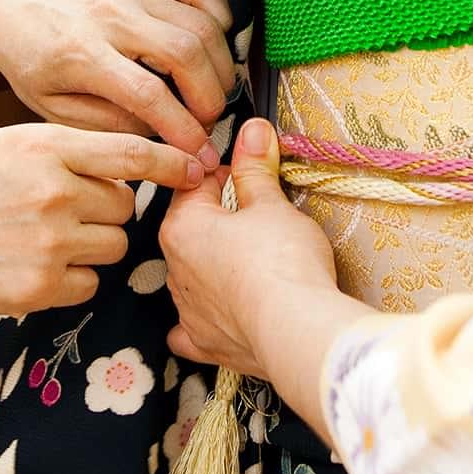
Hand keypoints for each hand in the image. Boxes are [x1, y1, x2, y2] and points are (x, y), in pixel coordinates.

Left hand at [0, 0, 235, 159]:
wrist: (21, 8)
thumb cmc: (35, 63)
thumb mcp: (52, 108)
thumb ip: (106, 123)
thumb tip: (160, 133)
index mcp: (81, 53)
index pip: (146, 92)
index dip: (182, 127)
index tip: (199, 154)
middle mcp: (112, 16)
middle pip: (184, 52)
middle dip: (209, 97)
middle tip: (207, 123)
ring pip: (200, 24)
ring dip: (220, 66)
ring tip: (211, 95)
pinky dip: (220, 18)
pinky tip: (212, 48)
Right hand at [0, 124, 197, 318]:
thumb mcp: (1, 144)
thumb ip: (60, 149)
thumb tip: (121, 160)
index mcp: (43, 145)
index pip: (130, 150)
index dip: (170, 161)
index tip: (196, 167)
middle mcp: (53, 190)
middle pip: (125, 204)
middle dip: (109, 209)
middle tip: (66, 211)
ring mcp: (49, 242)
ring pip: (113, 245)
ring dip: (92, 244)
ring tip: (42, 238)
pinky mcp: (41, 287)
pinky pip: (89, 283)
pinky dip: (71, 279)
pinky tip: (31, 265)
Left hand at [160, 118, 350, 380]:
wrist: (298, 331)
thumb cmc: (282, 261)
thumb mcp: (271, 204)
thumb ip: (256, 167)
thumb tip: (252, 129)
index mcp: (181, 226)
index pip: (195, 184)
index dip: (225, 172)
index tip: (250, 170)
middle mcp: (174, 268)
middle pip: (194, 230)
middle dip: (222, 219)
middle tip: (262, 216)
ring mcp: (187, 310)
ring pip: (192, 277)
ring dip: (215, 267)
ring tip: (256, 263)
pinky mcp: (206, 344)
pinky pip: (193, 329)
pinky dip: (205, 321)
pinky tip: (220, 315)